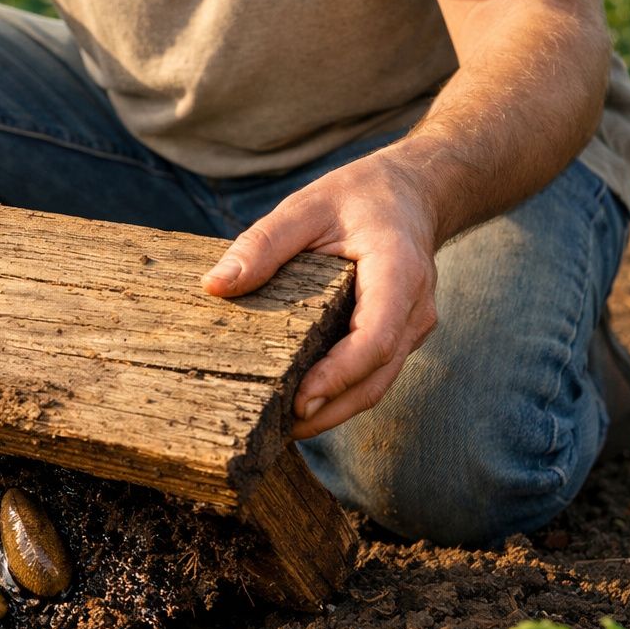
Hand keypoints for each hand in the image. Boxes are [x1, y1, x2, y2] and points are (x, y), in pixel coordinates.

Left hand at [200, 151, 441, 438]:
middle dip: (329, 410)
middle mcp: (414, 309)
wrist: (411, 195)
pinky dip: (338, 396)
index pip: (376, 338)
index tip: (299, 400)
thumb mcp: (306, 207)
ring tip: (280, 431)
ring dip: (333, 412)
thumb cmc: (357, 198)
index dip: (339, 375)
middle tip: (276, 433)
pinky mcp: (397, 339)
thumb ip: (263, 244)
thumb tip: (215, 285)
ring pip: (375, 385)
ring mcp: (411, 328)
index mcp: (399, 272)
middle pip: (375, 376)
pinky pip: (370, 376)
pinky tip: (297, 407)